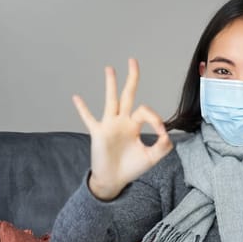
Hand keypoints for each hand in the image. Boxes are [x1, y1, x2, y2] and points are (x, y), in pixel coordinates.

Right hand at [72, 58, 172, 200]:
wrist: (114, 180)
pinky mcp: (98, 133)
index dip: (155, 118)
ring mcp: (109, 126)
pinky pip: (89, 119)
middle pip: (128, 95)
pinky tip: (76, 97)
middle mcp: (122, 121)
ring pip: (111, 100)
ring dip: (110, 84)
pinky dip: (82, 109)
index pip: (145, 111)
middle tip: (133, 60)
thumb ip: (163, 146)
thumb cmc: (131, 168)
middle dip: (132, 78)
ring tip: (110, 68)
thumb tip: (166, 133)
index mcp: (134, 125)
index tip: (161, 132)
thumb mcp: (152, 157)